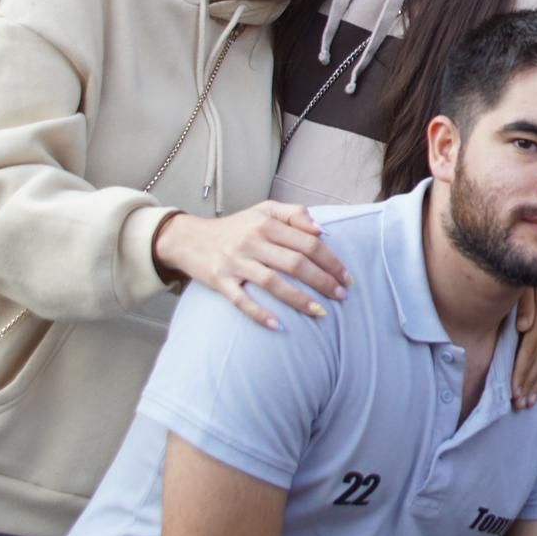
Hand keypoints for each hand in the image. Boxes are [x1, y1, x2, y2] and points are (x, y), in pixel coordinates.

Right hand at [153, 201, 351, 330]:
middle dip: (322, 281)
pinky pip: (241, 300)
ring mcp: (235, 262)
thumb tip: (321, 231)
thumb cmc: (236, 227)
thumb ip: (295, 214)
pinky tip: (278, 325)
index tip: (346, 276)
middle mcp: (252, 241)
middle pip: (295, 263)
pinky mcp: (220, 281)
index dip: (331, 260)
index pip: (308, 243)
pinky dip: (259, 313)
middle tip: (341, 296)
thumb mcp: (264, 210)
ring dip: (299, 299)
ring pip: (273, 282)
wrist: (189, 238)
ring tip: (321, 312)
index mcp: (267, 223)